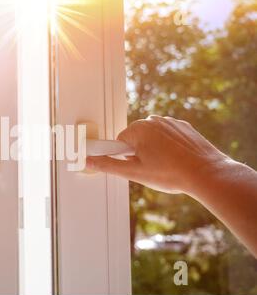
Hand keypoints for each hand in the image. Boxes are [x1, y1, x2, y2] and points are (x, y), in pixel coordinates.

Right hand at [86, 116, 229, 194]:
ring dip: (153, 150)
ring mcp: (170, 122)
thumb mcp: (134, 173)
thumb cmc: (170, 174)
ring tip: (166, 166)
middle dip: (138, 153)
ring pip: (151, 138)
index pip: (119, 141)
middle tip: (150, 169)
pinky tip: (176, 160)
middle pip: (135, 138)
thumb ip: (108, 165)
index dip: (124, 156)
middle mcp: (153, 120)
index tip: (133, 165)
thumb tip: (88, 161)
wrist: (206, 173)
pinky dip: (168, 147)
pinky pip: (167, 136)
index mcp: (139, 128)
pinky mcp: (184, 127)